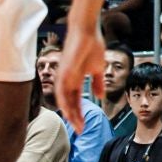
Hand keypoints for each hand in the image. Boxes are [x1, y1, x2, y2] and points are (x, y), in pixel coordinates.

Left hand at [57, 17, 105, 135]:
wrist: (87, 30)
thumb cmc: (92, 46)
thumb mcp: (97, 69)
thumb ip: (97, 83)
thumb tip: (100, 96)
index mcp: (75, 80)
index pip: (75, 100)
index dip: (80, 113)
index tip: (84, 125)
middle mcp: (67, 80)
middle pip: (68, 103)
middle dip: (75, 117)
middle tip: (80, 130)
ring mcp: (64, 75)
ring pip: (63, 99)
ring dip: (69, 113)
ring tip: (76, 124)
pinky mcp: (64, 70)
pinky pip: (61, 89)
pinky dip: (64, 101)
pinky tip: (68, 111)